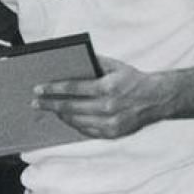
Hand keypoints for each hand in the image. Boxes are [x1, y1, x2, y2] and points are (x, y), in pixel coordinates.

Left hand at [32, 55, 168, 138]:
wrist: (157, 99)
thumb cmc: (132, 80)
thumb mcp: (115, 66)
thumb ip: (93, 62)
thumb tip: (68, 60)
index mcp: (108, 87)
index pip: (72, 88)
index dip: (52, 89)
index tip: (38, 89)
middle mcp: (108, 107)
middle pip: (70, 107)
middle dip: (49, 104)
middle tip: (35, 102)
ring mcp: (110, 123)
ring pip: (75, 121)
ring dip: (59, 114)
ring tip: (48, 108)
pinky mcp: (112, 134)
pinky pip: (85, 130)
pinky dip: (73, 123)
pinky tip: (65, 117)